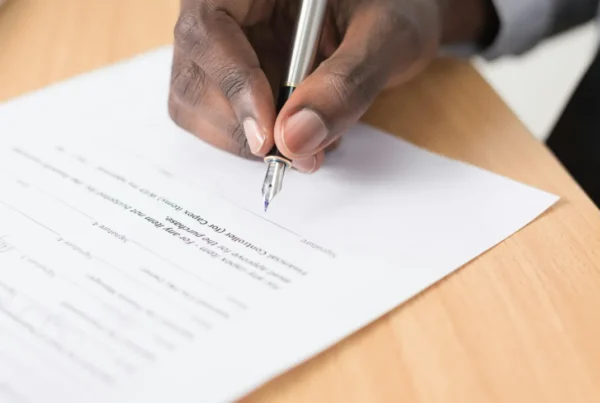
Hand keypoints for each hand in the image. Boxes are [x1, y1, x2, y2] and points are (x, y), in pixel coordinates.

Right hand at [169, 0, 492, 172]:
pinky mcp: (230, 76)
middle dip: (240, 126)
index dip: (233, 85)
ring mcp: (223, 45)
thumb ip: (346, 83)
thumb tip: (295, 140)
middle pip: (193, 73)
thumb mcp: (387, 36)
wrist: (395, 18)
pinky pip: (219, 118)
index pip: (209, 27)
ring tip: (308, 141)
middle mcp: (226, 8)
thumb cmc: (396, 8)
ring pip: (196, 103)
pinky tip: (297, 132)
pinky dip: (254, 141)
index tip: (268, 138)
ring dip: (246, 139)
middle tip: (297, 154)